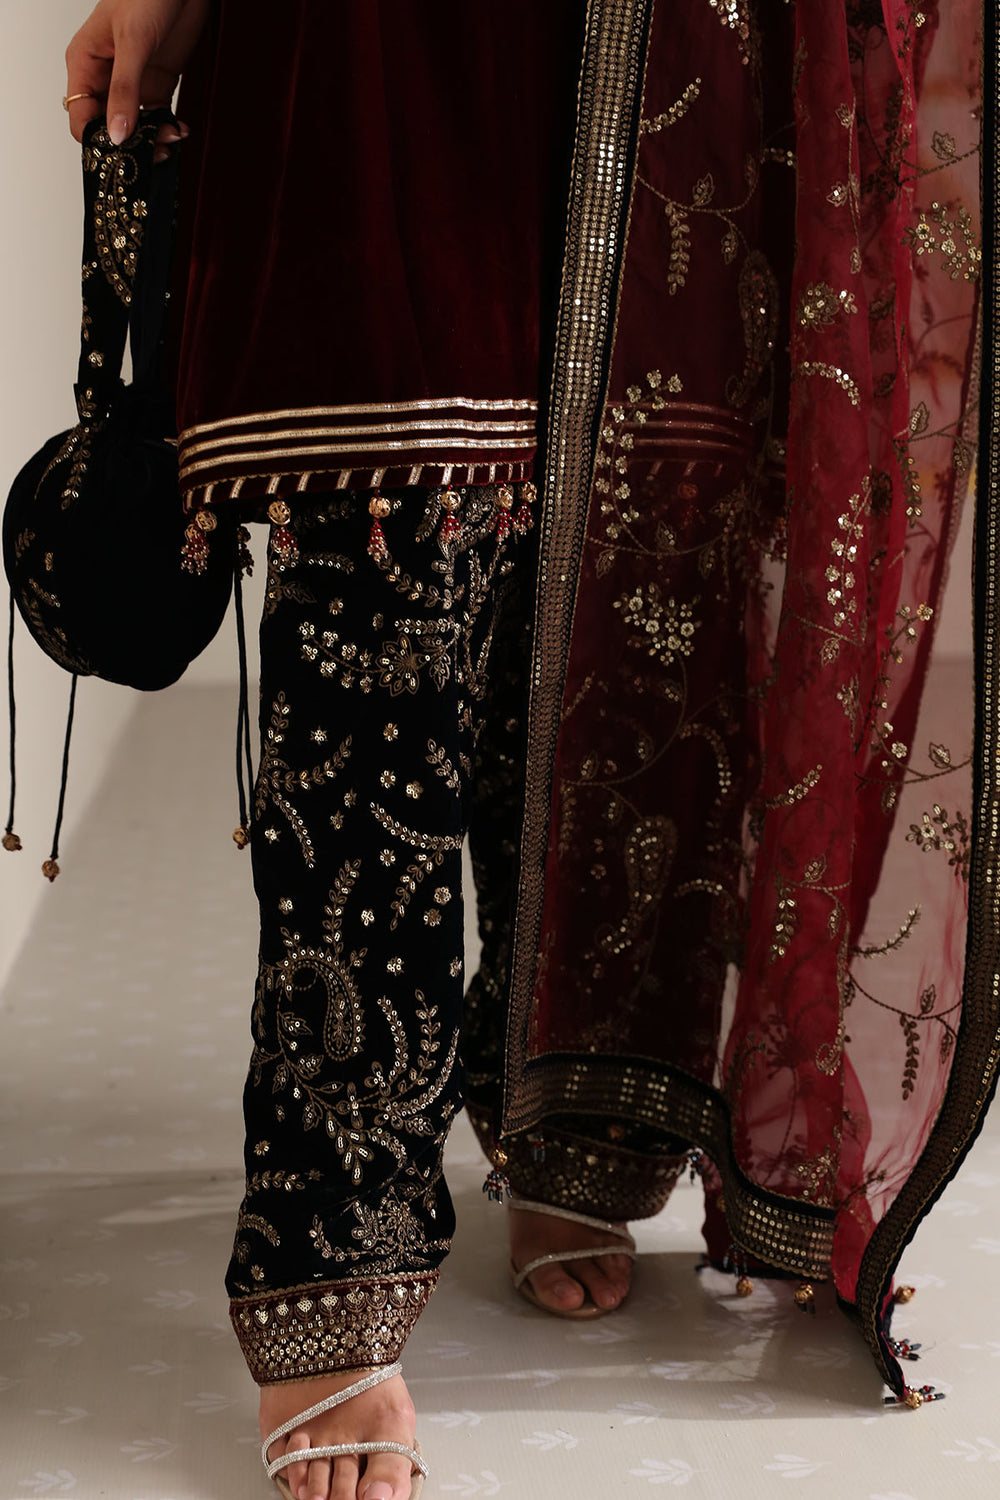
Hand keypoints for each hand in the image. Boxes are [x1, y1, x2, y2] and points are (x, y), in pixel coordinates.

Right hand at [65, 0, 209, 157]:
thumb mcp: (133, 43)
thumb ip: (124, 91)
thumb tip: (116, 135)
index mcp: (85, 64)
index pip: (82, 117)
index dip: (97, 140)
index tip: (120, 156)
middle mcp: (106, 77)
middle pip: (109, 127)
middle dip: (129, 145)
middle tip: (153, 155)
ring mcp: (132, 82)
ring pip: (135, 127)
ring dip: (152, 141)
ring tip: (172, 141)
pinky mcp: (157, 83)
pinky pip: (158, 117)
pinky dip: (168, 129)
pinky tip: (180, 130)